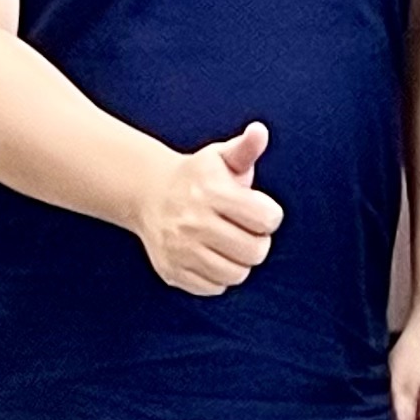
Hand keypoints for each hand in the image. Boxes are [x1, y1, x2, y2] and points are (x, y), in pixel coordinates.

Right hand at [139, 120, 284, 294]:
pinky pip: (213, 288)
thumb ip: (246, 147)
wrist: (149, 193)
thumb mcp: (221, 156)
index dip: (271, 216)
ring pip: (235, 274)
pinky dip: (219, 277)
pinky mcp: (171, 272)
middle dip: (259, 241)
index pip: (267, 220)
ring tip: (232, 245)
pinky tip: (213, 257)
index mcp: (211, 193)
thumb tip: (259, 131)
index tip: (259, 210)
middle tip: (248, 230)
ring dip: (241, 262)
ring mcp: (179, 250)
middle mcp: (193, 223)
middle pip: (255, 251)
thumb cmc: (197, 175)